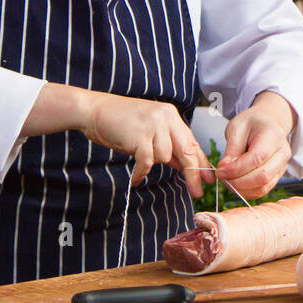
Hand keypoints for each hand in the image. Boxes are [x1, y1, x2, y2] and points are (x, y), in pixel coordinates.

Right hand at [80, 94, 209, 196]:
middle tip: (197, 191)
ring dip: (152, 162)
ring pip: (164, 157)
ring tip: (137, 156)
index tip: (208, 178)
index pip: (192, 142)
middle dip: (193, 174)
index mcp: (171, 116)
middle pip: (186, 150)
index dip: (201, 162)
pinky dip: (141, 173)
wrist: (95, 110)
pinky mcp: (139, 136)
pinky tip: (136, 179)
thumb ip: (168, 146)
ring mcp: (153, 125)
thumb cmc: (121, 122)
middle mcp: (166, 118)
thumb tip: (183, 166)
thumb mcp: (150, 132)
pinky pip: (147, 162)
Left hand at [216, 91, 294, 199]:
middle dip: (238, 182)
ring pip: (263, 187)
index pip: (256, 158)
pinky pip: (263, 190)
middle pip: (263, 176)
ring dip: (241, 189)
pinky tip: (235, 184)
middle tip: (222, 177)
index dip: (236, 169)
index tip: (219, 170)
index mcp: (273, 136)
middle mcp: (282, 153)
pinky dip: (247, 192)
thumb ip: (232, 150)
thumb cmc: (251, 123)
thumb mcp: (236, 128)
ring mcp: (282, 166)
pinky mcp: (277, 176)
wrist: (268, 122)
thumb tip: (224, 171)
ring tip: (227, 180)